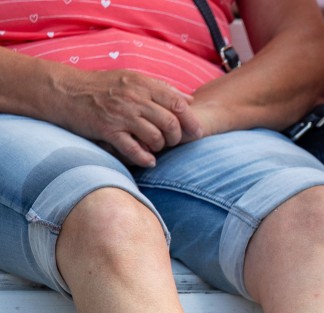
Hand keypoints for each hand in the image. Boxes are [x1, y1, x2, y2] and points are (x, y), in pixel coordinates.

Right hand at [54, 70, 201, 166]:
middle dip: (177, 137)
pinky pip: (133, 150)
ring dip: (160, 146)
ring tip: (157, 147)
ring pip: (155, 137)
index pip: (178, 104)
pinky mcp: (107, 130)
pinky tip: (148, 160)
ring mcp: (120, 115)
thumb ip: (162, 88)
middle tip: (174, 142)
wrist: (64, 91)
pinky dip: (145, 158)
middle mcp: (133, 98)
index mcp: (142, 84)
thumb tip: (190, 100)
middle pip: (170, 123)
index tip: (197, 132)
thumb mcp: (133, 79)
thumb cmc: (102, 86)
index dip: (191, 121)